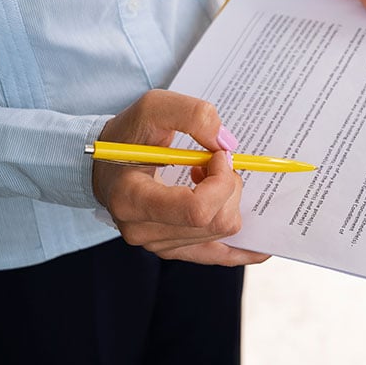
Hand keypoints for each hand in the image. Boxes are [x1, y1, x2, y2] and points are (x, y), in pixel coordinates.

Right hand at [92, 89, 269, 265]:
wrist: (105, 161)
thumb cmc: (128, 133)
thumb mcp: (155, 107)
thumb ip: (193, 115)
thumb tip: (227, 144)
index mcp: (132, 200)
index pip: (197, 210)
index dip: (221, 181)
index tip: (218, 155)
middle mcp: (143, 231)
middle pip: (217, 221)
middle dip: (229, 186)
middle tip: (214, 161)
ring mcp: (158, 245)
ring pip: (224, 231)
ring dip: (229, 199)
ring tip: (205, 177)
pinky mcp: (173, 249)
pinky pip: (218, 257)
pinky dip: (242, 250)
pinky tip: (260, 247)